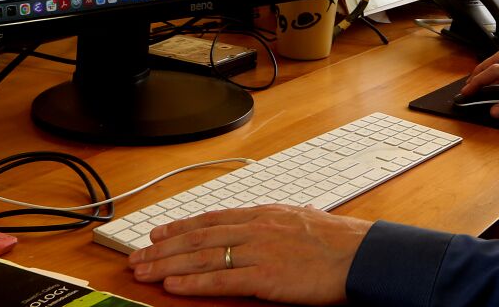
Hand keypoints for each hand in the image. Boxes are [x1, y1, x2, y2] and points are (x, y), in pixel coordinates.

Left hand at [127, 204, 372, 304]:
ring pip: (202, 257)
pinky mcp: (264, 277)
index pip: (213, 218)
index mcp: (265, 213)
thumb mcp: (304, 220)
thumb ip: (280, 222)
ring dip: (168, 265)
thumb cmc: (339, 241)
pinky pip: (220, 280)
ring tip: (144, 272)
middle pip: (199, 238)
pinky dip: (193, 283)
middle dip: (164, 248)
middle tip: (138, 257)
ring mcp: (258, 251)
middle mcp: (256, 228)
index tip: (159, 233)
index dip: (181, 227)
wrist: (360, 255)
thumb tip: (271, 221)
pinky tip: (172, 285)